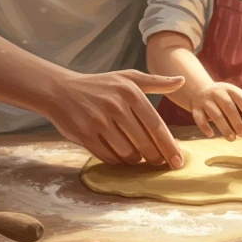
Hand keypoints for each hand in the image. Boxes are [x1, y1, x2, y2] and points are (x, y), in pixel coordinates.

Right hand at [43, 69, 186, 168]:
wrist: (60, 90)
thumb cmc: (100, 85)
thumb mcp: (127, 78)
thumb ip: (156, 82)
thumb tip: (181, 81)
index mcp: (129, 91)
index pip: (156, 125)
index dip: (169, 146)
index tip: (177, 161)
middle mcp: (115, 106)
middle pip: (144, 142)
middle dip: (155, 157)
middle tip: (160, 164)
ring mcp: (98, 121)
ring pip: (127, 152)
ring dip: (136, 160)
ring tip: (139, 158)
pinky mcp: (84, 135)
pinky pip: (109, 157)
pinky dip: (118, 161)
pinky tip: (122, 157)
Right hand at [189, 82, 241, 139]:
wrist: (199, 90)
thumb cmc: (221, 94)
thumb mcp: (232, 92)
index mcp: (227, 88)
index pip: (238, 96)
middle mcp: (215, 93)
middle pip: (227, 106)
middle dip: (236, 121)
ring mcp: (204, 101)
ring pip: (215, 115)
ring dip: (224, 127)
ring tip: (232, 139)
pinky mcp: (195, 109)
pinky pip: (199, 119)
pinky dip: (205, 127)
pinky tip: (212, 135)